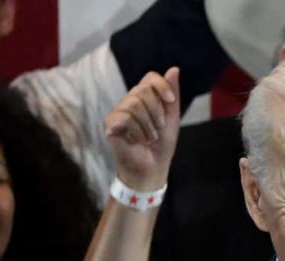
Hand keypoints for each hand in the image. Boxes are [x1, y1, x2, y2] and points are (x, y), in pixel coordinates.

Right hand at [105, 66, 180, 190]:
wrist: (152, 168)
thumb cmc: (161, 145)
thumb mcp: (172, 119)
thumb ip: (172, 96)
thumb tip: (175, 69)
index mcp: (144, 98)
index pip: (150, 78)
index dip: (161, 86)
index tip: (171, 101)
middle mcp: (129, 101)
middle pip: (143, 90)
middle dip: (157, 112)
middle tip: (158, 129)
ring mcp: (118, 112)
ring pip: (134, 104)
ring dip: (148, 125)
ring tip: (149, 138)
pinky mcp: (110, 123)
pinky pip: (125, 118)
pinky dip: (137, 131)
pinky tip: (138, 141)